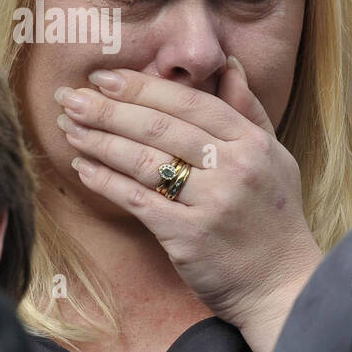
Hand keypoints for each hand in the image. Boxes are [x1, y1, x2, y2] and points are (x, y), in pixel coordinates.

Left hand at [56, 57, 319, 351]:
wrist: (282, 285)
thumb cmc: (275, 220)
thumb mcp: (275, 158)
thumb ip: (249, 112)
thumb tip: (229, 66)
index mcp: (253, 144)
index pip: (190, 103)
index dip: (143, 87)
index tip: (104, 77)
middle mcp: (235, 168)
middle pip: (160, 127)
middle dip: (108, 109)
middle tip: (69, 97)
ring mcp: (212, 202)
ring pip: (143, 160)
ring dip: (99, 140)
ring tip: (69, 128)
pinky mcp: (188, 236)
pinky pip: (136, 199)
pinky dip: (105, 181)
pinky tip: (84, 168)